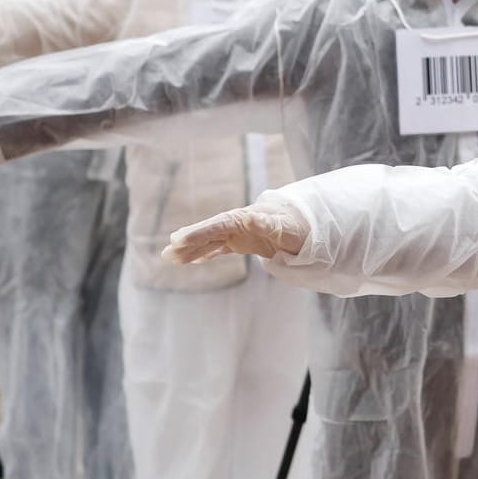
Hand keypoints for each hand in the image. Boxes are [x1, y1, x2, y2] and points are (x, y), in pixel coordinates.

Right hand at [162, 203, 309, 264]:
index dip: (199, 232)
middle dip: (189, 241)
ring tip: (170, 258)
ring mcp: (239, 233)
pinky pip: (218, 248)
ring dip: (191, 249)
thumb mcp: (286, 228)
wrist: (309, 226)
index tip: (179, 239)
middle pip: (209, 232)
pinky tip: (191, 260)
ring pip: (210, 241)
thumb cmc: (299, 227)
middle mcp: (239, 223)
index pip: (218, 225)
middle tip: (168, 251)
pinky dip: (205, 253)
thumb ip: (267, 224)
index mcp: (246, 218)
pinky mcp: (242, 242)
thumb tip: (250, 218)